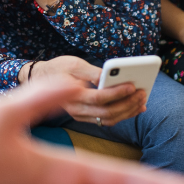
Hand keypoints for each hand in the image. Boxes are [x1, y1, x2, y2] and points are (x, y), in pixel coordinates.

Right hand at [29, 56, 147, 125]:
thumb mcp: (73, 64)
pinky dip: (123, 115)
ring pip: (108, 119)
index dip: (117, 93)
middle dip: (128, 103)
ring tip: (143, 100)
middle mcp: (76, 110)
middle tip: (143, 93)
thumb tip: (110, 77)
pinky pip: (106, 120)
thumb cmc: (58, 68)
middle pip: (107, 112)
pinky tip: (135, 108)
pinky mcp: (86, 116)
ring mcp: (81, 116)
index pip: (98, 98)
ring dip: (128, 111)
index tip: (132, 85)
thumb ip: (92, 71)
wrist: (41, 79)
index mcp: (72, 95)